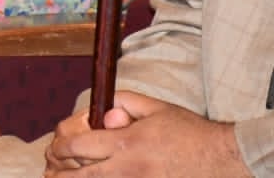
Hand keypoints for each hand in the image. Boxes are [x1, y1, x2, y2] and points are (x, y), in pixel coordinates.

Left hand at [45, 92, 249, 175]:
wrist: (222, 160)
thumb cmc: (189, 133)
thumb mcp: (156, 108)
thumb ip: (125, 103)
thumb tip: (102, 111)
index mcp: (125, 143)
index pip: (79, 148)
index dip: (60, 149)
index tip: (54, 149)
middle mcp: (126, 170)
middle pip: (79, 177)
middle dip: (58, 175)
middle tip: (50, 171)